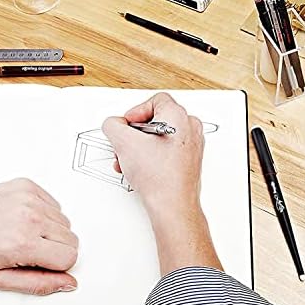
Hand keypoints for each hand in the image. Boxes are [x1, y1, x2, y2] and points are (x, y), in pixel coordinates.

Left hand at [0, 179, 78, 294]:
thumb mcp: (0, 278)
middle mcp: (29, 217)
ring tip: (24, 233)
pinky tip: (23, 219)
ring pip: (65, 221)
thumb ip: (39, 284)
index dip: (57, 266)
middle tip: (30, 250)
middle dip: (55, 249)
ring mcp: (28, 198)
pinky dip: (44, 213)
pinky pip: (54, 203)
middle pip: (71, 239)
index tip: (41, 264)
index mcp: (24, 243)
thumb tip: (67, 282)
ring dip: (50, 231)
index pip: (70, 257)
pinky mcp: (26, 186)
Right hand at [102, 92, 204, 214]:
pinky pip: (167, 150)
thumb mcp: (123, 143)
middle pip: (156, 120)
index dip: (136, 112)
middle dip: (135, 134)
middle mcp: (189, 128)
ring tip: (130, 161)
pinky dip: (151, 157)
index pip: (155, 100)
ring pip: (160, 137)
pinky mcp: (189, 161)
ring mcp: (191, 145)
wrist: (172, 204)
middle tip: (126, 145)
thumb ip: (113, 125)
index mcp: (178, 116)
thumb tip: (114, 124)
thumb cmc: (158, 176)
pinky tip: (140, 169)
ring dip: (140, 147)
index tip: (127, 126)